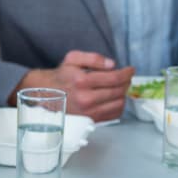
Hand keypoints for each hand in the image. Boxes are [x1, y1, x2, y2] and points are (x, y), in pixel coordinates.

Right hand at [11, 51, 133, 121]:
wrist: (47, 93)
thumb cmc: (62, 75)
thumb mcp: (73, 58)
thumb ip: (93, 58)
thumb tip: (112, 65)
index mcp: (82, 81)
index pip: (115, 78)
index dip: (127, 73)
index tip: (130, 69)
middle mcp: (86, 98)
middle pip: (119, 90)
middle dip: (126, 82)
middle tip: (126, 76)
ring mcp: (89, 111)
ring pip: (119, 103)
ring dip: (123, 93)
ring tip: (120, 86)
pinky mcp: (91, 119)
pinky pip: (114, 114)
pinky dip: (119, 105)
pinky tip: (114, 97)